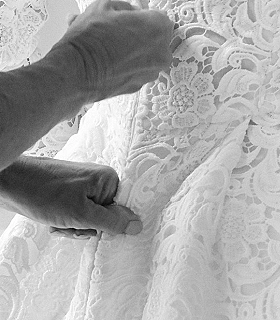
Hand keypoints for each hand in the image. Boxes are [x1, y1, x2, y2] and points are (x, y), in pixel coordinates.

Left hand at [0, 155, 141, 238]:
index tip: (92, 227)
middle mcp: (98, 180)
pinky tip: (54, 221)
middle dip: (85, 227)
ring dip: (73, 227)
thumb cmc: (46, 195)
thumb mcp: (82, 214)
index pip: (122, 210)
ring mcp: (83, 186)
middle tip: (71, 224)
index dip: (107, 225)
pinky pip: (77, 215)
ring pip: (88, 219)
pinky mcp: (70, 192)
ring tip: (59, 222)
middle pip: (104, 217)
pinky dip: (66, 223)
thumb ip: (111, 222)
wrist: (13, 184)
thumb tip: (139, 225)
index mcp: (108, 179)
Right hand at [49, 0, 173, 103]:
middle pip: (152, 37)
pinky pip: (134, 70)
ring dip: (128, 49)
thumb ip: (125, 7)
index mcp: (159, 27)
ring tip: (103, 44)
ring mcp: (151, 72)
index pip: (157, 16)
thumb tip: (128, 13)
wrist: (75, 71)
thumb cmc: (91, 37)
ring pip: (143, 55)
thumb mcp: (105, 5)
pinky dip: (123, 64)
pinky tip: (103, 58)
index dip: (140, 15)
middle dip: (135, 32)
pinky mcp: (137, 86)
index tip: (128, 17)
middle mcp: (161, 52)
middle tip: (114, 30)